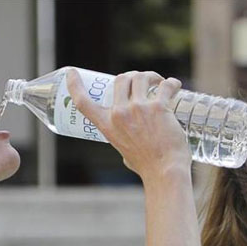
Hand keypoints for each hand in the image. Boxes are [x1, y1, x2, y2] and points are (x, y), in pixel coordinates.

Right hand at [66, 69, 190, 179]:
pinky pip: (166, 85)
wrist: (164, 172)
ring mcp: (138, 109)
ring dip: (151, 76)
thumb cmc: (147, 166)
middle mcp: (119, 114)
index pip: (84, 102)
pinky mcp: (158, 108)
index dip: (74, 85)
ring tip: (159, 83)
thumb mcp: (125, 152)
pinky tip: (175, 86)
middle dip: (132, 75)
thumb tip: (132, 144)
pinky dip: (172, 83)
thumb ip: (125, 141)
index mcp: (107, 126)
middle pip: (120, 79)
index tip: (71, 73)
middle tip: (144, 82)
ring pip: (141, 77)